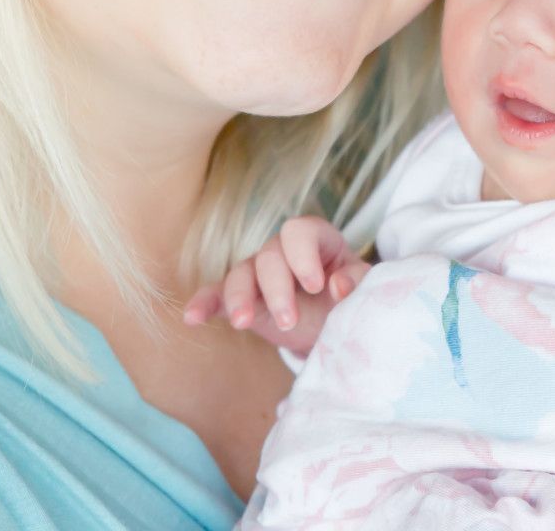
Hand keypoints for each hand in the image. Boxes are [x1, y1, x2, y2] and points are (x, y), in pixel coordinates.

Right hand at [182, 215, 370, 358]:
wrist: (332, 321)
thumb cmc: (347, 296)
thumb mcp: (362, 286)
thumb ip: (357, 281)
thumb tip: (339, 286)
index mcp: (315, 239)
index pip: (300, 231)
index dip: (304, 256)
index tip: (316, 286)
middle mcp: (282, 251)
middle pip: (270, 256)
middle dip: (277, 288)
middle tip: (290, 320)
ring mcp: (257, 273)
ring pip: (241, 273)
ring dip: (240, 297)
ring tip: (241, 323)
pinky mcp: (240, 297)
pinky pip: (217, 294)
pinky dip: (203, 303)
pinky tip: (192, 317)